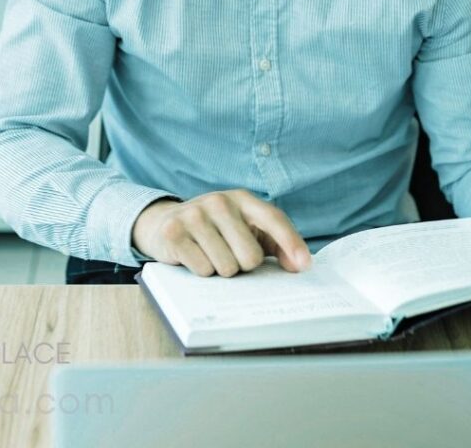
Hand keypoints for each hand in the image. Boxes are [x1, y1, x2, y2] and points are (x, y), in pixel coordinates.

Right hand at [131, 189, 312, 277]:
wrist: (164, 223)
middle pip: (250, 256)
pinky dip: (201, 271)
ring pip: (226, 267)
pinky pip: (202, 269)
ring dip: (220, 270)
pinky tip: (193, 256)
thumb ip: (275, 243)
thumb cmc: (216, 231)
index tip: (305, 266)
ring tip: (210, 255)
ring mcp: (195, 214)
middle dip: (243, 266)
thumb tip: (300, 265)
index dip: (291, 242)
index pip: (273, 219)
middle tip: (230, 255)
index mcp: (242, 199)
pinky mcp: (174, 232)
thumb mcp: (245, 228)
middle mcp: (219, 201)